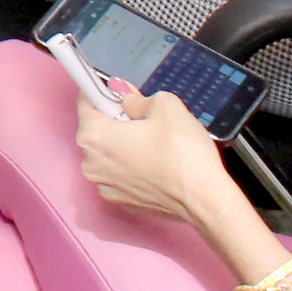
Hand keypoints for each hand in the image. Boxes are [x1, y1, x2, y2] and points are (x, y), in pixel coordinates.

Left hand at [76, 88, 236, 222]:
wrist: (204, 199)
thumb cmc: (184, 155)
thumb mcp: (165, 105)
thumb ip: (135, 96)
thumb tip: (123, 94)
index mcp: (94, 136)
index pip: (87, 101)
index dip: (104, 91)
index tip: (116, 90)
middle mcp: (91, 163)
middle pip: (97, 128)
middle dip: (118, 119)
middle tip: (146, 120)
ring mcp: (105, 184)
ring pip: (109, 152)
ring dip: (125, 144)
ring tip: (155, 144)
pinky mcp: (121, 199)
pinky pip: (120, 173)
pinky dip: (133, 166)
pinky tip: (156, 163)